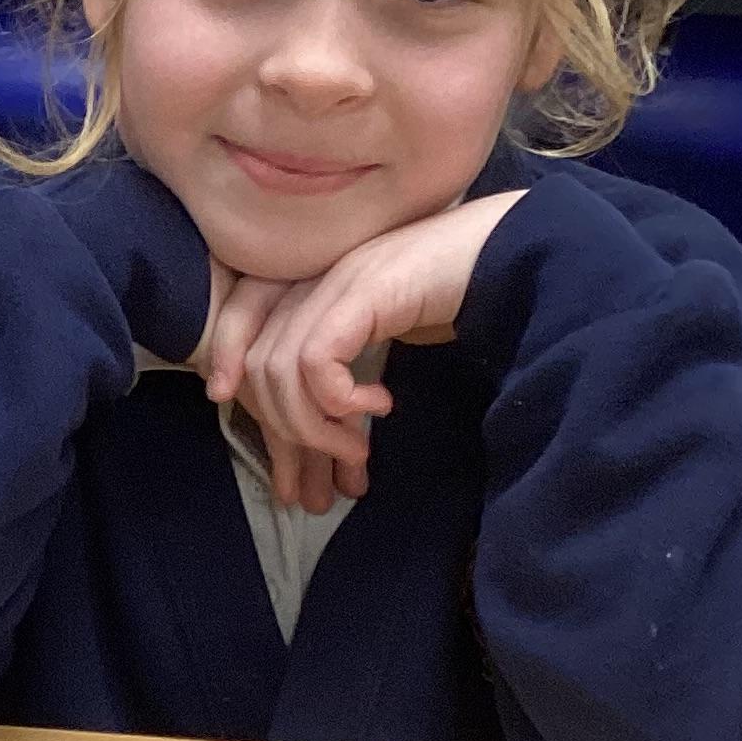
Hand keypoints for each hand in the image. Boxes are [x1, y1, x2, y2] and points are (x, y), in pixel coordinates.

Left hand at [194, 191, 522, 514]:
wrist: (518, 253)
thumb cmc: (459, 294)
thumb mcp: (385, 332)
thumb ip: (344, 364)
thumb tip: (326, 436)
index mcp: (316, 275)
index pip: (241, 313)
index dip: (224, 356)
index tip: (224, 403)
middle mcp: (318, 271)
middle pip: (258, 362)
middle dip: (283, 436)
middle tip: (317, 487)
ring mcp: (339, 277)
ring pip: (280, 369)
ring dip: (316, 428)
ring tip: (358, 451)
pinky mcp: (365, 290)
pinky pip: (316, 359)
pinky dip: (337, 400)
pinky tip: (379, 408)